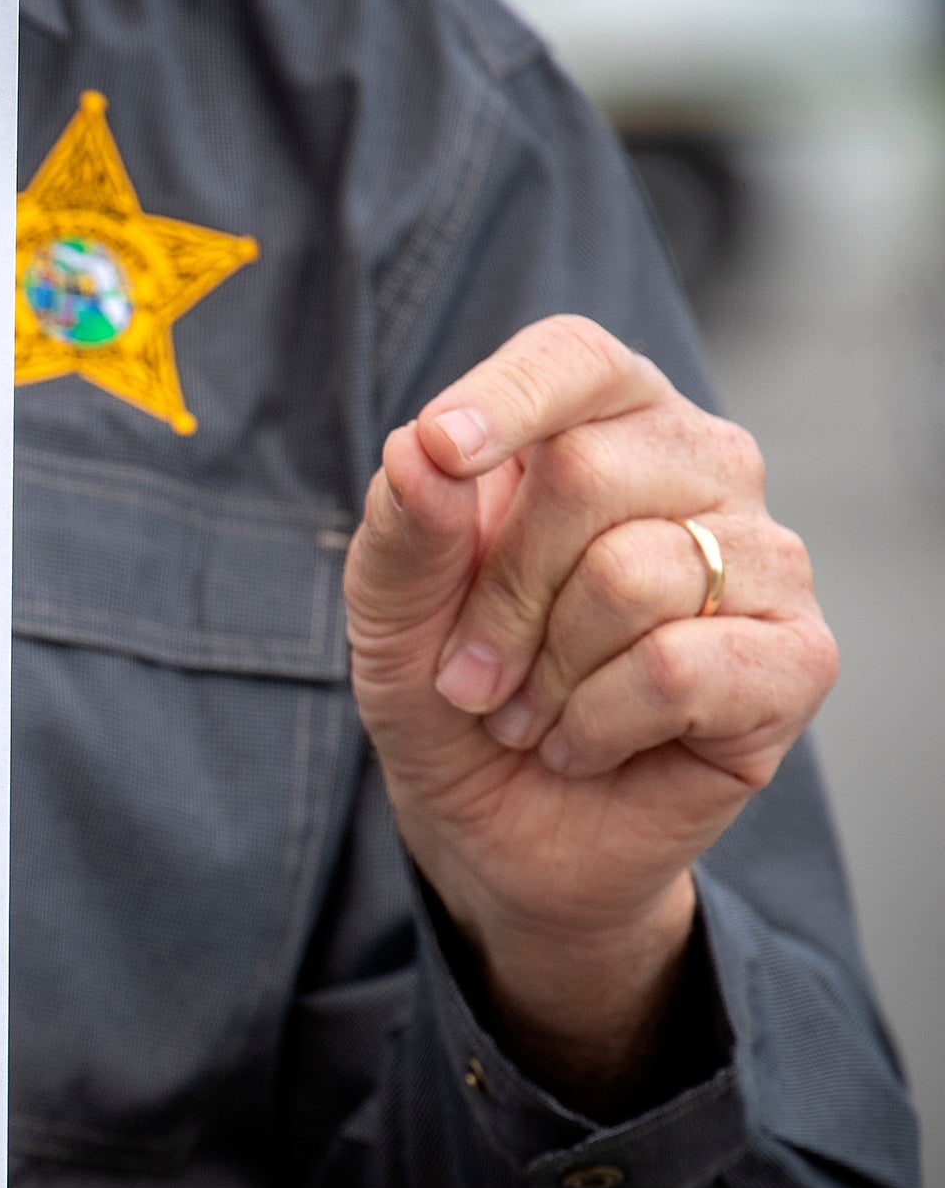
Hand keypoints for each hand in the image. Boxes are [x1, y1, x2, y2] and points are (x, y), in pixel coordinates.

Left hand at [344, 317, 835, 1102]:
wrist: (499, 827)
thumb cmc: (454, 691)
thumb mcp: (391, 611)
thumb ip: (404, 527)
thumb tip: (422, 450)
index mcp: (602, 422)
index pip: (574, 360)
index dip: (506, 399)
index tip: (441, 450)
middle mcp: (699, 467)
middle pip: (588, 471)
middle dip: (498, 595)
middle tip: (475, 672)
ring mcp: (763, 558)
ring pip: (634, 573)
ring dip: (545, 671)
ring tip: (531, 710)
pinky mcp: (795, 658)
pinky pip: (679, 666)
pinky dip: (598, 721)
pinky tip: (587, 741)